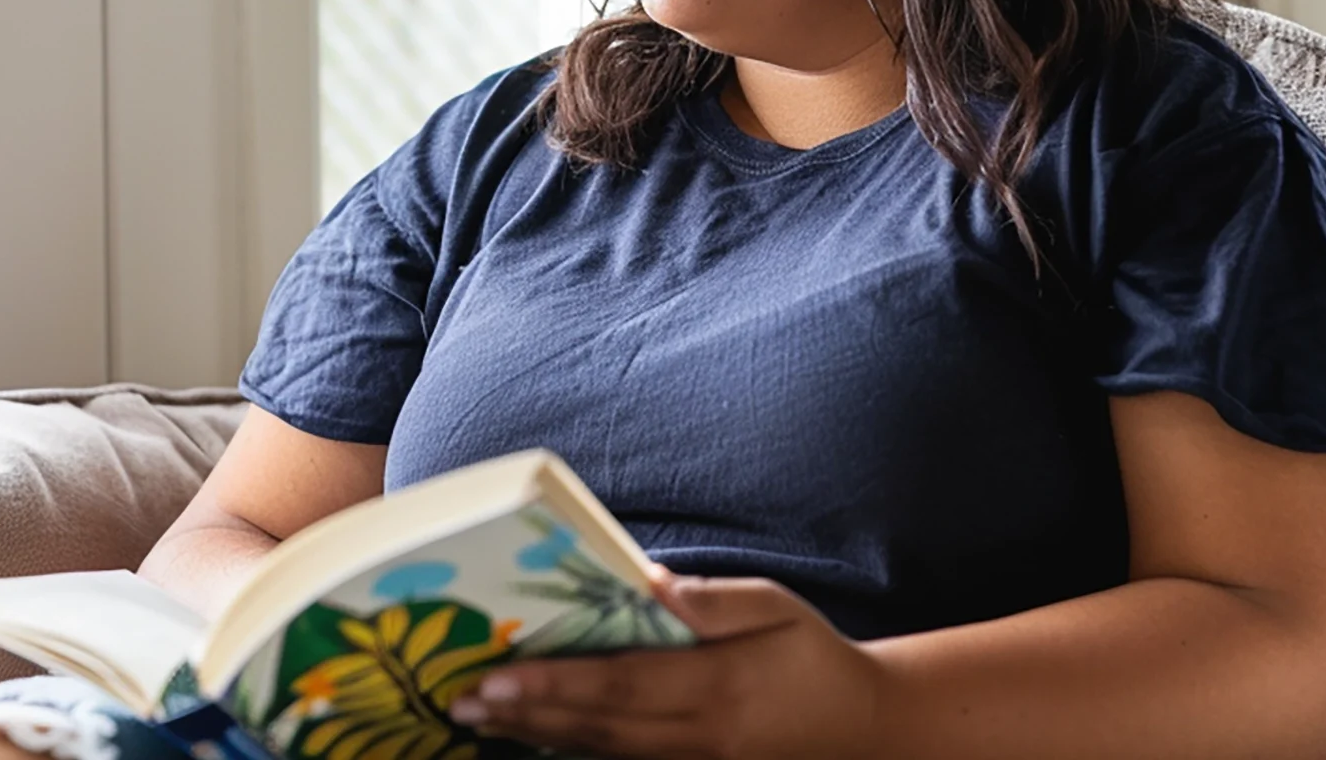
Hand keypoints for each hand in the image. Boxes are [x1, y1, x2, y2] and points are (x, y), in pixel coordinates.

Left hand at [448, 567, 884, 758]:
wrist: (863, 730)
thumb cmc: (814, 656)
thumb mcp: (777, 608)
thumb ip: (716, 601)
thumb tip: (652, 582)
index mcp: (718, 687)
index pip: (621, 684)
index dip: (556, 684)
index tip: (497, 675)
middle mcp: (698, 737)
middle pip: (598, 727)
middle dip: (526, 713)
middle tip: (462, 700)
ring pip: (601, 752)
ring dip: (536, 735)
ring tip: (477, 718)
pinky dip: (572, 751)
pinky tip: (533, 738)